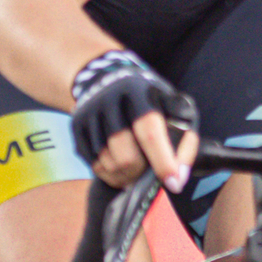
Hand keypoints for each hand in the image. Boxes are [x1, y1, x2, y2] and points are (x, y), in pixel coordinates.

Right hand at [69, 52, 199, 194]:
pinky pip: (94, 165)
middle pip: (126, 157)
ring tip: (135, 170)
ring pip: (109, 165)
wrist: (107, 77)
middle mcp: (110, 101)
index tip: (173, 183)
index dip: (163, 161)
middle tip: (148, 173)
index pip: (150, 131)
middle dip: (141, 173)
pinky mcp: (77, 127)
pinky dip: (110, 174)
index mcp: (139, 93)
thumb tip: (178, 178)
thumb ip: (184, 141)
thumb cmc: (150, 99)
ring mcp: (90, 114)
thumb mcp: (175, 108)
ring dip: (125, 177)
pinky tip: (120, 166)